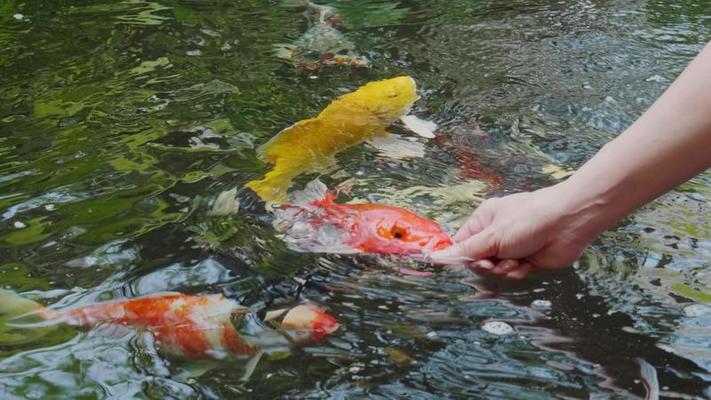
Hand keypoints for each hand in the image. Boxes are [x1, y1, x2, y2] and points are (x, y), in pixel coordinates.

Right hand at [430, 184, 596, 278]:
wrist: (569, 223)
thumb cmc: (529, 220)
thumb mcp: (492, 236)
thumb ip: (464, 251)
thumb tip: (435, 257)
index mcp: (484, 221)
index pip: (461, 244)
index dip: (460, 257)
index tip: (461, 265)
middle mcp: (496, 234)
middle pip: (477, 261)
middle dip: (485, 265)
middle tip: (493, 262)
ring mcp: (512, 248)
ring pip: (495, 271)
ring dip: (503, 270)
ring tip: (514, 261)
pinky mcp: (527, 261)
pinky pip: (512, 275)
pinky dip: (516, 273)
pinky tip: (525, 265)